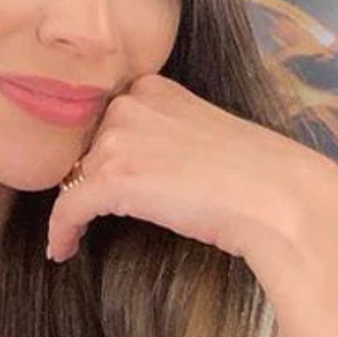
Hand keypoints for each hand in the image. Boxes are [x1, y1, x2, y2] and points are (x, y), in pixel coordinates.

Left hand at [45, 72, 337, 265]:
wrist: (276, 198)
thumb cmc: (253, 173)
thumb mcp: (200, 130)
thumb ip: (163, 130)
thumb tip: (138, 160)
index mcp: (153, 86)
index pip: (105, 117)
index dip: (99, 150)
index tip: (94, 175)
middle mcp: (130, 103)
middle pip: (85, 144)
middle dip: (86, 176)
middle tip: (85, 207)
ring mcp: (119, 138)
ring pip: (74, 176)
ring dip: (73, 207)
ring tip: (72, 234)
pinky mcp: (111, 178)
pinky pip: (67, 207)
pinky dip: (61, 231)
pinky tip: (62, 249)